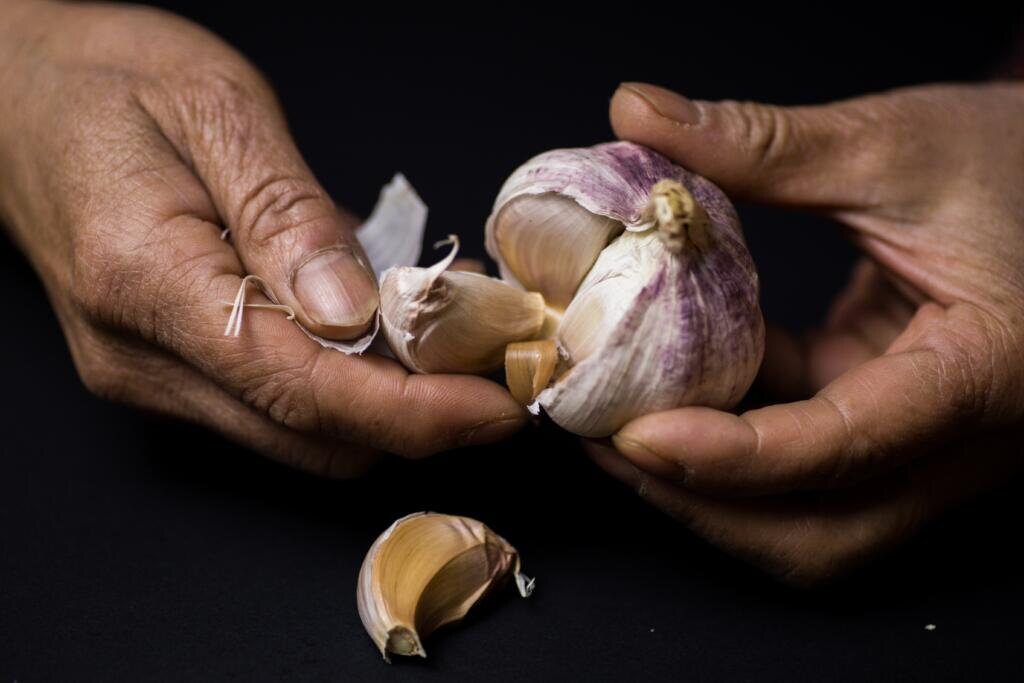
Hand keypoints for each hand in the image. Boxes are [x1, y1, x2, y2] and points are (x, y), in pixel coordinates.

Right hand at [0, 1, 523, 475]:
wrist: (13, 93)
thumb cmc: (104, 80)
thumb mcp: (214, 108)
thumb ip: (285, 218)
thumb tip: (352, 313)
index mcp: (147, 283)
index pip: (304, 390)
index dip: (415, 413)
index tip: (497, 406)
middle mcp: (142, 358)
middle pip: (312, 437)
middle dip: (420, 420)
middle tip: (497, 369)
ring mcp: (149, 375)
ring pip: (300, 437)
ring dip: (390, 408)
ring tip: (458, 347)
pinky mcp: (165, 371)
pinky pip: (276, 407)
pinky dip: (348, 387)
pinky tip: (391, 333)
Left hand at [587, 81, 1023, 584]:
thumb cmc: (1017, 160)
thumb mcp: (894, 147)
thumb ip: (763, 145)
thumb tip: (638, 111)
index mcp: (985, 374)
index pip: (848, 447)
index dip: (732, 457)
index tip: (633, 433)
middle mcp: (963, 441)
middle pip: (822, 534)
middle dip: (703, 505)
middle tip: (605, 443)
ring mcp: (926, 446)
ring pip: (809, 518)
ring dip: (708, 485)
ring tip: (619, 423)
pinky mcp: (891, 428)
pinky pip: (803, 465)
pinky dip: (731, 438)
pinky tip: (673, 384)